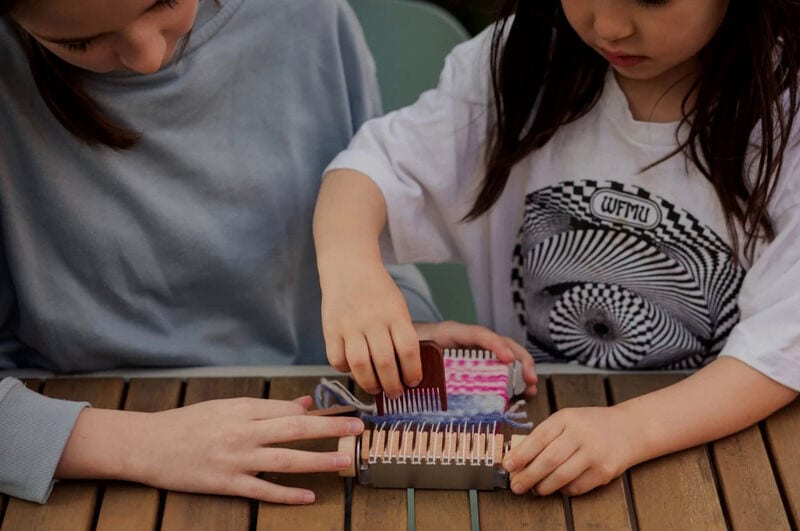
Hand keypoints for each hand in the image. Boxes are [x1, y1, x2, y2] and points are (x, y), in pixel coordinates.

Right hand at [57, 396, 363, 504]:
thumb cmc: (188, 423)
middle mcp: (242, 432)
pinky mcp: (226, 484)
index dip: (320, 413)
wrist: (148, 445)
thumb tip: (303, 403)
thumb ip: (265, 406)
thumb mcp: (226, 406)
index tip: (347, 413)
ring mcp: (235, 460)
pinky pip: (262, 490)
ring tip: (344, 461)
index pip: (289, 410)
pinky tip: (308, 496)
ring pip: (285, 460)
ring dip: (317, 460)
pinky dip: (286, 494)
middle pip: (294, 429)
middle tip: (359, 429)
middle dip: (329, 429)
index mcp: (243, 410)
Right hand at [321, 259, 420, 397]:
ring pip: (360, 365)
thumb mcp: (398, 306)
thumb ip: (401, 333)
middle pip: (385, 362)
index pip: (408, 350)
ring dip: (370, 384)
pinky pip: (337, 359)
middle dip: (393, 385)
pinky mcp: (330, 329)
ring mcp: (349, 325)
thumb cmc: (378, 292)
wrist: (349, 267)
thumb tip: (406, 369)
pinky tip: (354, 370)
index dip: (413, 372)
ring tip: (376, 389)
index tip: (414, 382)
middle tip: (396, 393)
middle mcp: (372, 320)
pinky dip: (346, 370)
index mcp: (395, 314)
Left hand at [414, 321, 537, 395]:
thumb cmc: (405, 345)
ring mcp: (471, 351)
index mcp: (450, 333)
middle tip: (531, 380)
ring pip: (503, 356)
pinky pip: (496, 368)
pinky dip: (509, 380)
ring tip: (530, 389)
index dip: (495, 345)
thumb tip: (415, 383)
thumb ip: (413, 363)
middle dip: (520, 360)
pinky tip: (518, 394)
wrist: (398, 340)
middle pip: (500, 344)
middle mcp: (465, 340)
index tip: (508, 360)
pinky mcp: (473, 363)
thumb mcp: (409, 351)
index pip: (478, 334)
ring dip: (520, 371)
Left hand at [503, 405, 641, 495]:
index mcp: (567, 418)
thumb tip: (518, 458)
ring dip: (544, 486)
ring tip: (535, 489)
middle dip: (528, 476)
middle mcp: (581, 434)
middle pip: (549, 460)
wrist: (630, 429)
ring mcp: (594, 453)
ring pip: (562, 476)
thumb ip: (545, 435)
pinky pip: (577, 486)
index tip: (508, 466)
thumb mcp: (568, 420)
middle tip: (516, 486)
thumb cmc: (591, 425)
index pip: (539, 437)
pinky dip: (563, 490)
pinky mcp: (605, 471)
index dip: (521, 454)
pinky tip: (557, 488)